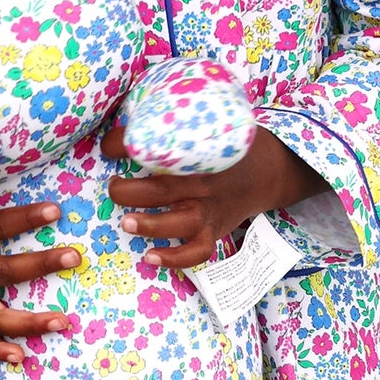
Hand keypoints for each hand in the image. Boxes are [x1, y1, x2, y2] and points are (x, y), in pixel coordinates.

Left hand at [103, 118, 316, 272]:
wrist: (271, 171)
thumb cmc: (231, 147)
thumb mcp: (209, 128)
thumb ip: (178, 126)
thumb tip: (130, 121)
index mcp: (200, 153)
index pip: (160, 146)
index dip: (128, 144)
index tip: (108, 146)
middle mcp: (205, 183)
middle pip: (166, 189)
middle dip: (134, 191)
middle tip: (115, 187)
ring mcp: (211, 210)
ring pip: (181, 223)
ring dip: (152, 225)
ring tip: (126, 223)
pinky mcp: (215, 230)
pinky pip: (197, 252)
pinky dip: (175, 258)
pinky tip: (150, 257)